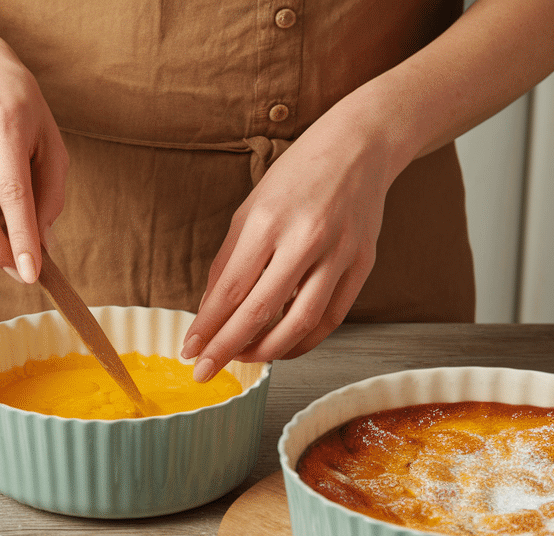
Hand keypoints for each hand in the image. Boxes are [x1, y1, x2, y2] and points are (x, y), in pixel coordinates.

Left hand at [181, 112, 399, 381]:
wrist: (359, 146)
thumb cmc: (298, 175)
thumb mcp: (250, 209)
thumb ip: (229, 262)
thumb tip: (209, 310)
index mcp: (267, 220)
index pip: (230, 289)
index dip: (208, 327)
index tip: (190, 351)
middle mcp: (304, 238)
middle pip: (261, 311)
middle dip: (228, 348)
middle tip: (206, 370)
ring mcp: (338, 253)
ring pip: (300, 323)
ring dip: (268, 351)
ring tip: (245, 358)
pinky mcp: (362, 264)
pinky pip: (331, 318)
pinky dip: (305, 340)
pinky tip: (283, 346)